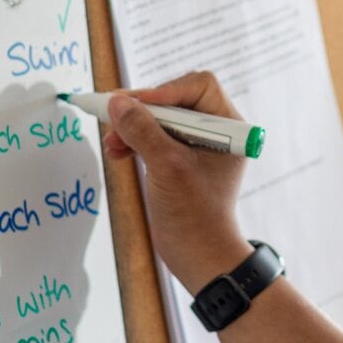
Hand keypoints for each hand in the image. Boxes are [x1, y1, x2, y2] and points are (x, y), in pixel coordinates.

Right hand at [103, 70, 250, 289]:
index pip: (198, 86)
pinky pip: (156, 137)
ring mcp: (198, 147)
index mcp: (230, 128)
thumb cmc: (195, 215)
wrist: (199, 256)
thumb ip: (143, 131)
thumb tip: (118, 102)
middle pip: (176, 100)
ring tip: (112, 142)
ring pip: (161, 119)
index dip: (164, 91)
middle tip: (113, 116)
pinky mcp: (181, 161)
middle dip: (143, 110)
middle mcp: (217, 132)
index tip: (134, 104)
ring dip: (134, 126)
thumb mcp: (167, 167)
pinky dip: (136, 140)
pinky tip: (117, 151)